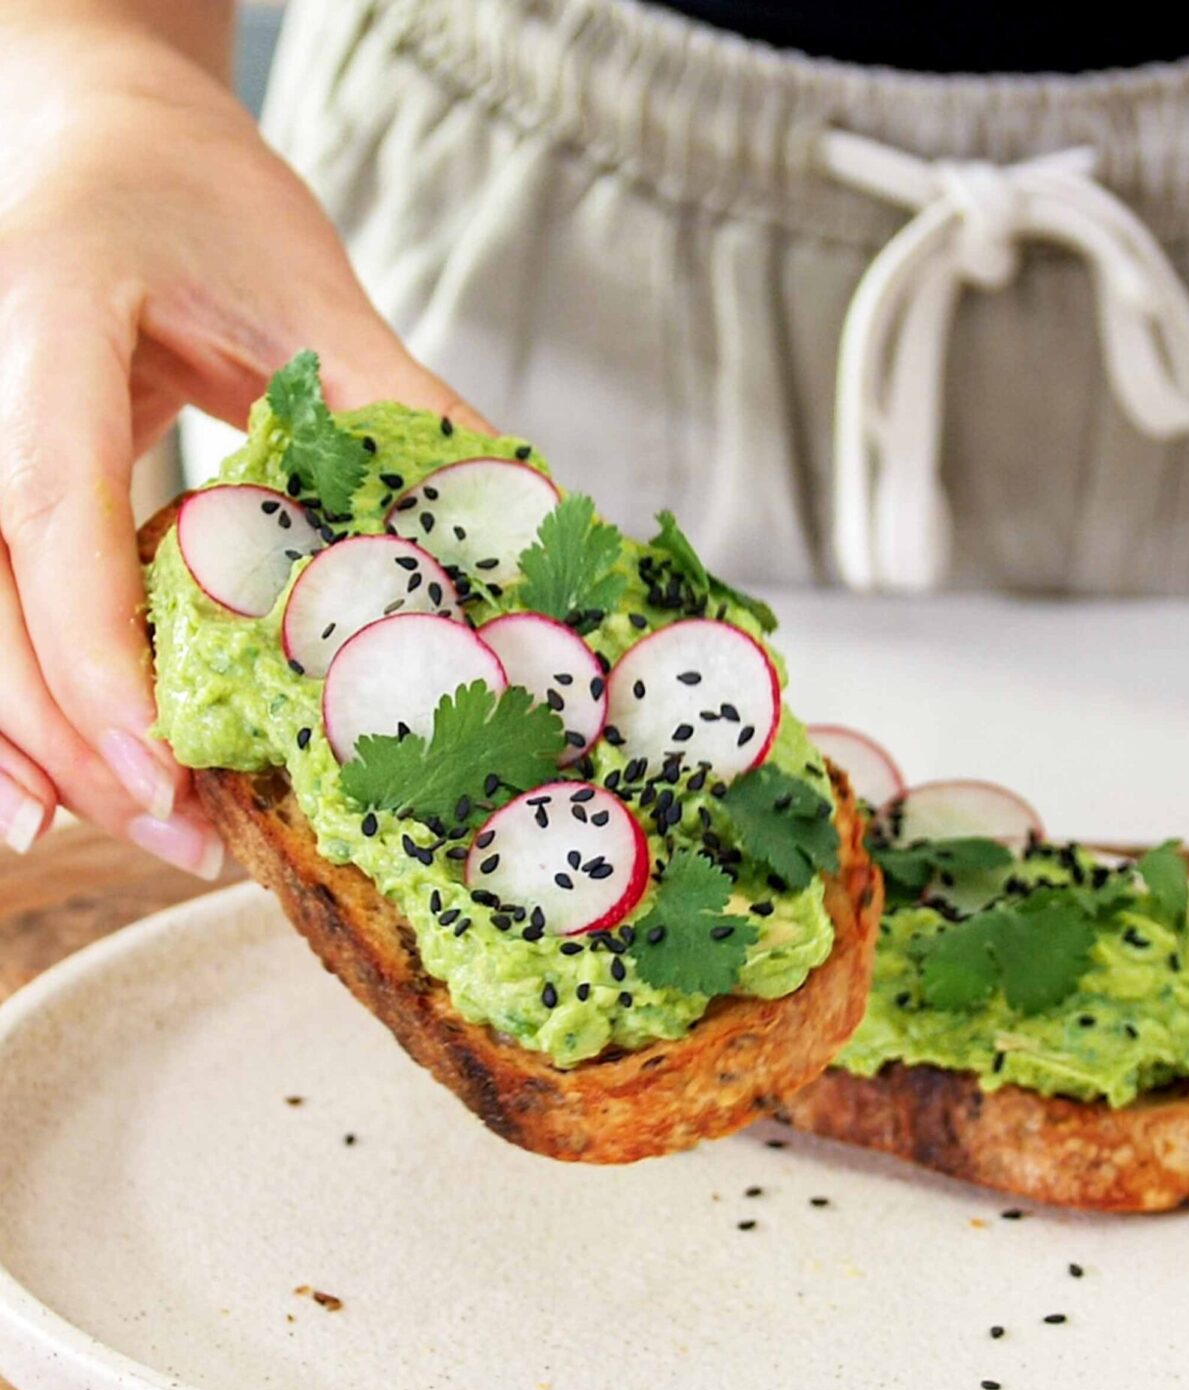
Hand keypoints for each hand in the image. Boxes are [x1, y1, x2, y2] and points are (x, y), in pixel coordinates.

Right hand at [0, 7, 488, 870]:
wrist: (98, 142)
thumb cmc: (200, 196)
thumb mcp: (306, 288)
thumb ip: (395, 407)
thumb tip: (523, 522)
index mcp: (51, 305)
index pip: (51, 496)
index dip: (94, 648)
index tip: (162, 765)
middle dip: (70, 733)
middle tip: (180, 834)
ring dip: (40, 743)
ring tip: (150, 831)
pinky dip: (20, 706)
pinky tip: (59, 793)